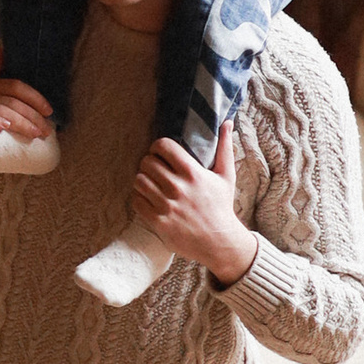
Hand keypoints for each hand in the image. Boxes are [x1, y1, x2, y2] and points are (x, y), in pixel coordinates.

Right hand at [0, 77, 58, 144]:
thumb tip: (2, 51)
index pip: (15, 86)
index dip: (35, 97)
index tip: (49, 111)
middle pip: (11, 99)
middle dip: (32, 115)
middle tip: (46, 130)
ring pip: (0, 109)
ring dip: (21, 122)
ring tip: (34, 134)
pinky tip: (4, 127)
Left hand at [130, 126, 256, 279]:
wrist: (219, 241)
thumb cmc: (221, 206)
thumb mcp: (226, 176)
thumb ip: (224, 148)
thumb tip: (227, 122)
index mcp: (193, 173)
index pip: (162, 146)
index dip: (157, 147)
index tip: (160, 153)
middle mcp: (178, 188)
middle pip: (147, 162)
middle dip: (149, 163)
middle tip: (154, 169)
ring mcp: (167, 205)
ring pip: (139, 180)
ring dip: (142, 180)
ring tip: (150, 183)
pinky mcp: (158, 221)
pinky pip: (136, 201)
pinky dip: (139, 198)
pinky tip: (148, 199)